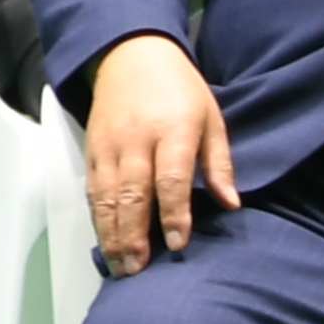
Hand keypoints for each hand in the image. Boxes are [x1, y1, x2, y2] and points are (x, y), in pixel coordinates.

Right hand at [80, 33, 236, 274]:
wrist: (131, 54)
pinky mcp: (91, 149)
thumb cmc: (178, 88)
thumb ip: (219, 163)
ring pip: (106, 196)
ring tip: (120, 266)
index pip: (171, 178)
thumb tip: (232, 204)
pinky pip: (92, 190)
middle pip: (132, 193)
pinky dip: (98, 219)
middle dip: (134, 235)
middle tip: (138, 269)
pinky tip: (105, 241)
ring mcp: (109, 145)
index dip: (174, 213)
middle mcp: (136, 139)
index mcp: (171, 129)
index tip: (178, 243)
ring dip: (111, 235)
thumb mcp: (211, 118)